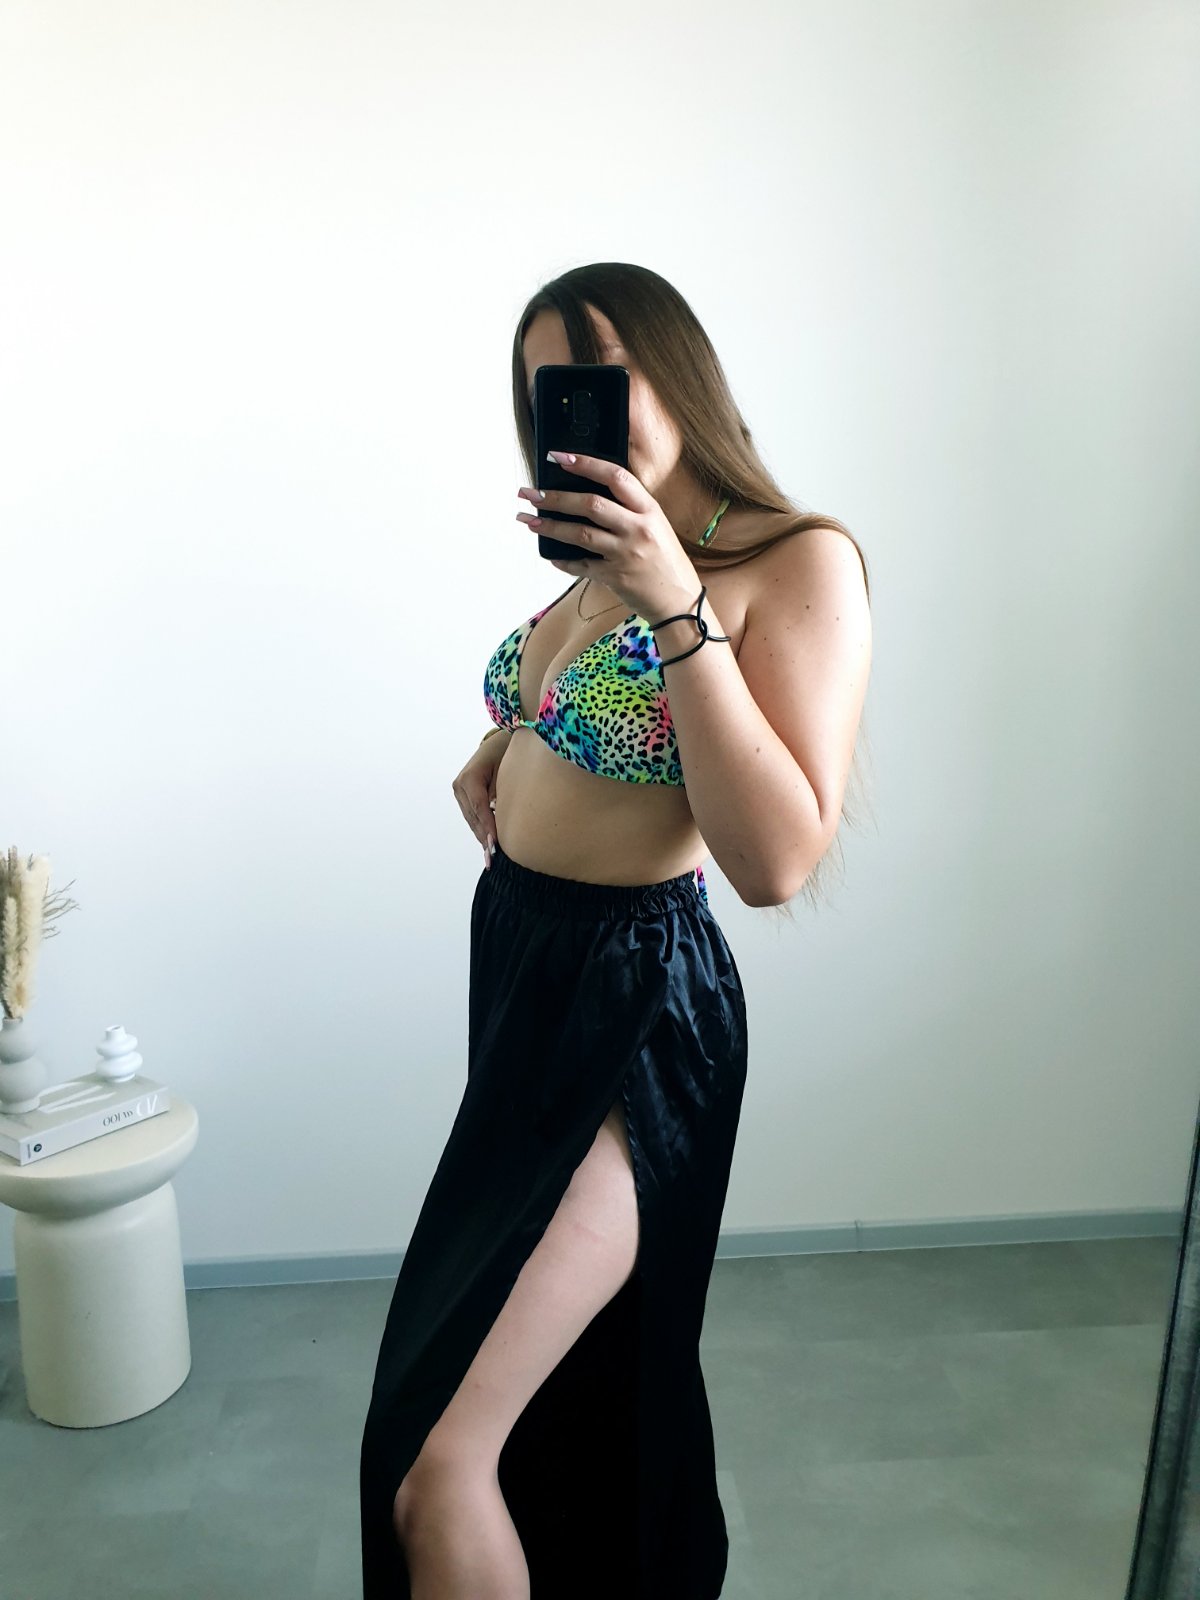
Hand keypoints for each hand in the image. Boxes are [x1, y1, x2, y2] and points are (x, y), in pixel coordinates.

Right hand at [453, 734, 506, 868]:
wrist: (499, 742)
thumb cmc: (508, 753)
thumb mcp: (508, 770)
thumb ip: (504, 794)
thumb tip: (506, 820)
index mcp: (470, 777)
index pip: (480, 807)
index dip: (488, 827)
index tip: (496, 844)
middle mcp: (460, 784)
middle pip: (473, 816)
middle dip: (484, 837)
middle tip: (493, 857)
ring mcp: (459, 790)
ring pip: (471, 819)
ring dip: (481, 837)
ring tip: (490, 857)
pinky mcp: (462, 795)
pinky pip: (472, 815)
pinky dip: (480, 829)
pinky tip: (487, 845)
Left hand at [515, 450, 700, 621]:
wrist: (680, 602)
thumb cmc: (666, 562)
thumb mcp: (657, 527)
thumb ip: (630, 511)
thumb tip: (588, 497)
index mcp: (649, 510)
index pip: (615, 477)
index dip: (585, 464)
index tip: (560, 458)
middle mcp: (638, 529)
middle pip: (591, 504)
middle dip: (555, 497)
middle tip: (531, 493)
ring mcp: (626, 554)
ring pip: (580, 534)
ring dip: (550, 526)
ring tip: (528, 520)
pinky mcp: (615, 577)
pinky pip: (581, 565)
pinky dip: (563, 561)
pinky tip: (550, 555)